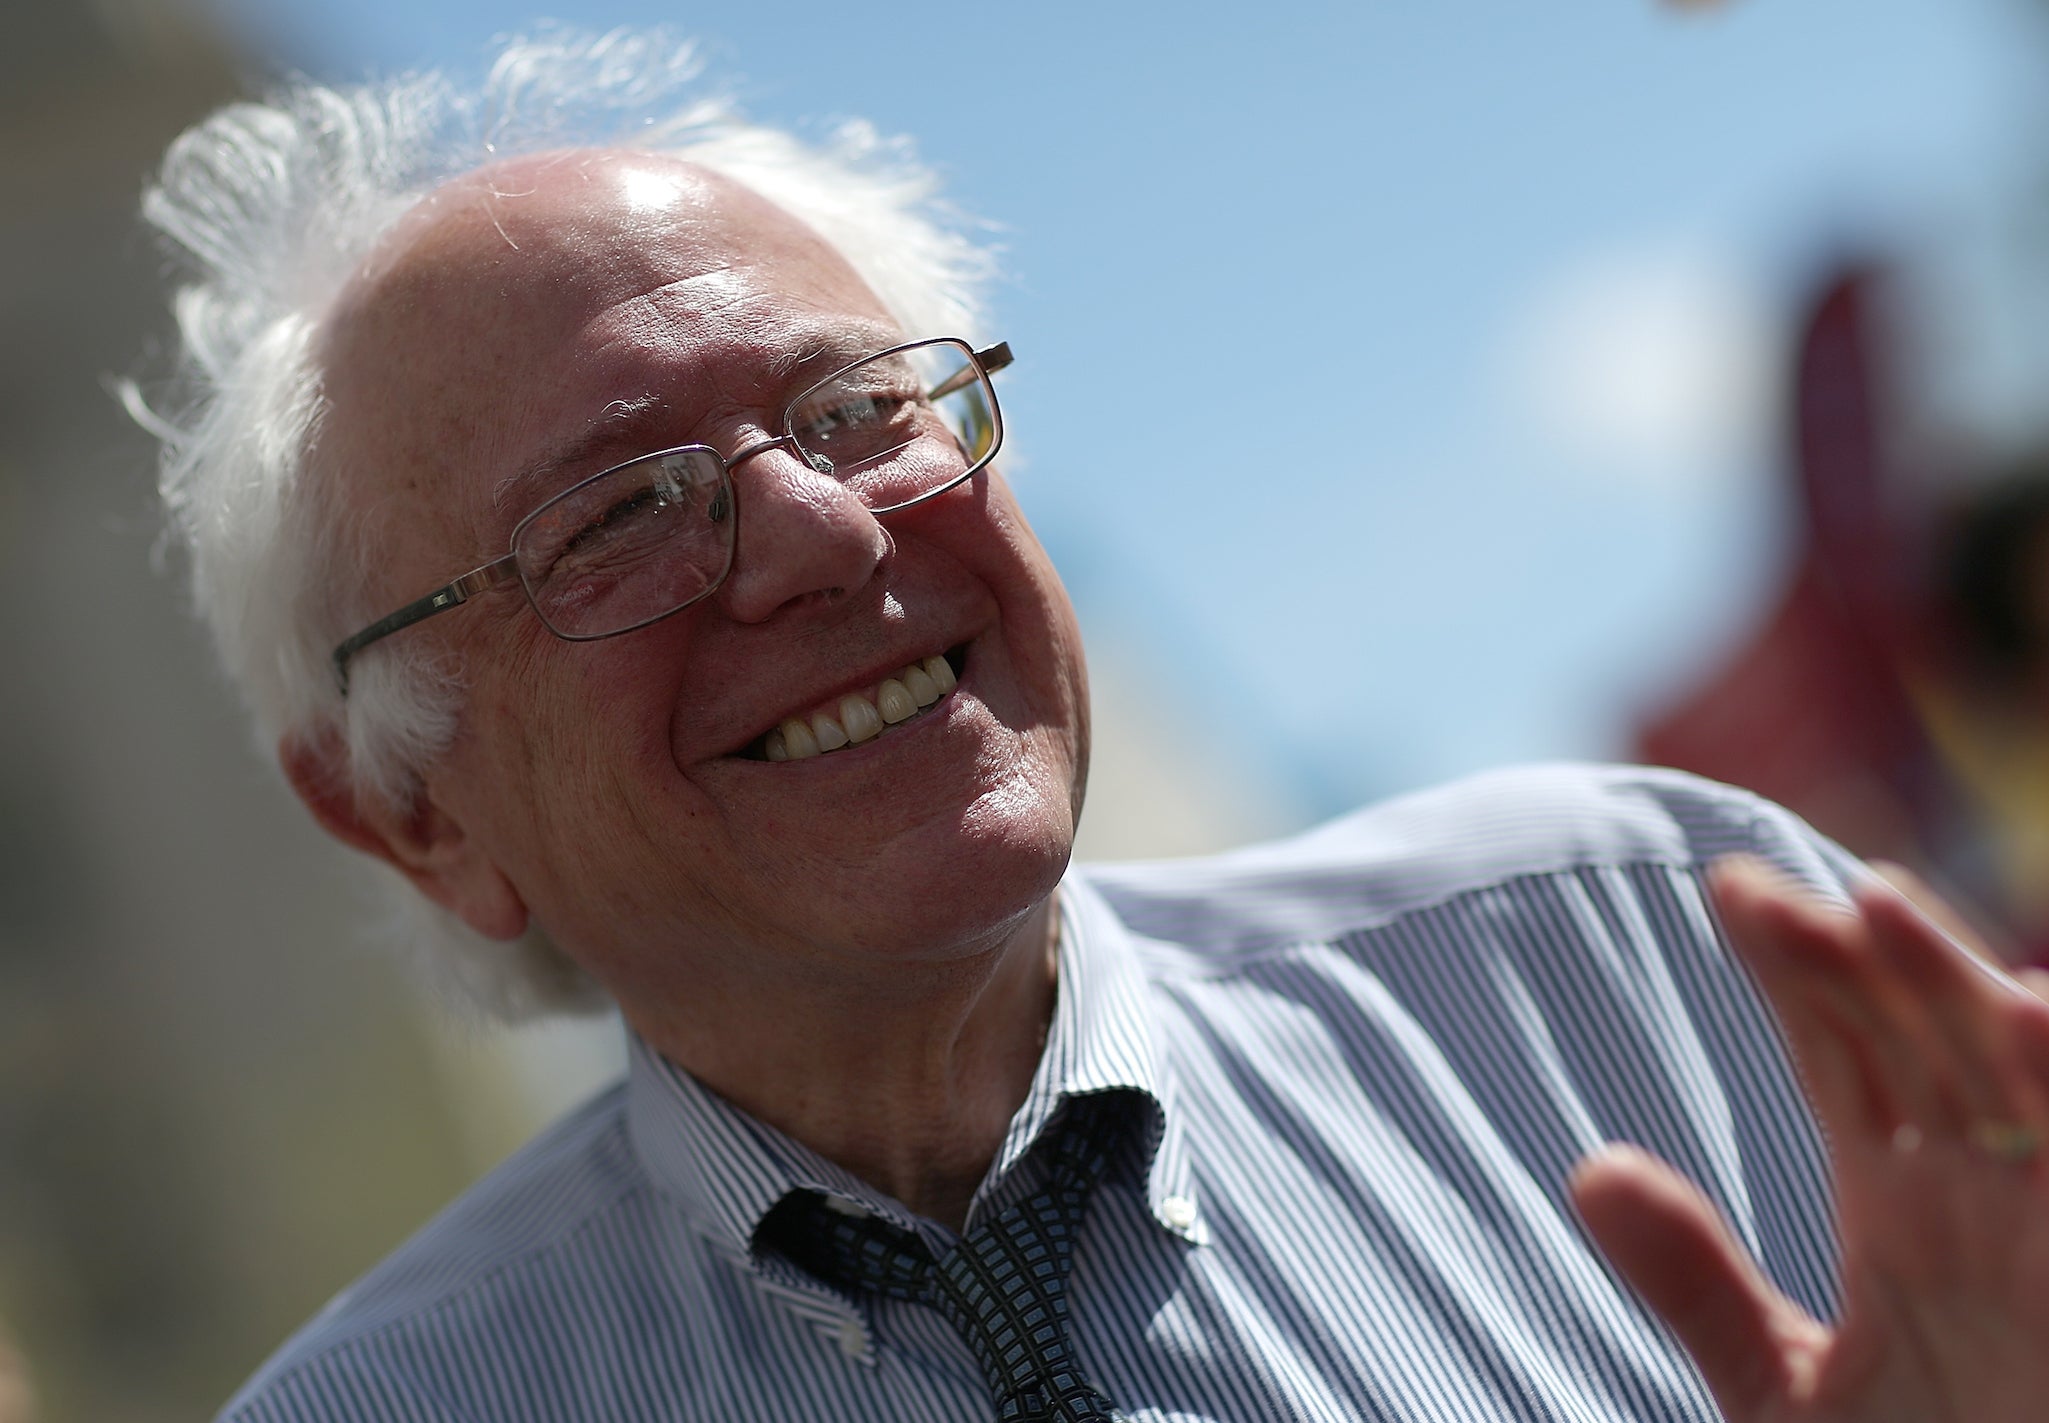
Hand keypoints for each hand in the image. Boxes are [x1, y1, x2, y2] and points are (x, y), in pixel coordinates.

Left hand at [1570, 856, 2048, 1421]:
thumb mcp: (1786, 1391)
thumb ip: (1699, 1287)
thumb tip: (1590, 1170)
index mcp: (1907, 1205)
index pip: (1847, 1051)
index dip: (1794, 969)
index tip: (1728, 892)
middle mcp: (1987, 1198)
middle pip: (1923, 1037)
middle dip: (1854, 956)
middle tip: (1765, 893)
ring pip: (2019, 1075)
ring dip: (1957, 990)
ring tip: (1879, 906)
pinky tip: (2030, 1016)